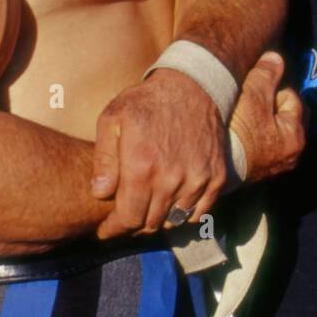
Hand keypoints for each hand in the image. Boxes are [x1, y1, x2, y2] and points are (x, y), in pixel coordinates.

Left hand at [91, 70, 225, 238]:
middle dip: (133, 226)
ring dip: (159, 219)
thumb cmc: (147, 102)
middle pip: (150, 223)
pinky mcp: (216, 177)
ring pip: (174, 221)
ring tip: (147, 208)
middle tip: (124, 218)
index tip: (106, 230)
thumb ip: (104, 159)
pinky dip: (184, 214)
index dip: (114, 229)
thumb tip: (100, 193)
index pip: (128, 218)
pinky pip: (198, 212)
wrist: (193, 86)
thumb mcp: (113, 119)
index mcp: (141, 166)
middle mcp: (171, 178)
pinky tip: (172, 202)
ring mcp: (197, 179)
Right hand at [229, 52, 305, 183]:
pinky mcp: (255, 171)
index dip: (271, 89)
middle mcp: (291, 155)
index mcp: (296, 135)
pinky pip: (259, 145)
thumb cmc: (237, 129)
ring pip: (271, 132)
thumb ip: (267, 74)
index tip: (253, 89)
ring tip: (240, 115)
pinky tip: (235, 132)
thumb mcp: (254, 94)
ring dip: (260, 122)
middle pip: (285, 117)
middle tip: (249, 100)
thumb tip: (276, 58)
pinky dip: (252, 137)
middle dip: (270, 106)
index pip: (291, 97)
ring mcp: (273, 166)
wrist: (213, 167)